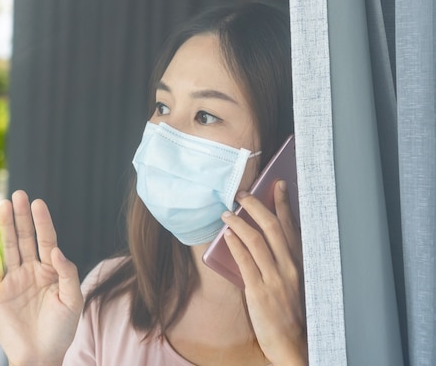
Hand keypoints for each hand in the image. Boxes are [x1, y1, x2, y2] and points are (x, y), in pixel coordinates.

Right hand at [0, 190, 82, 365]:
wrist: (40, 355)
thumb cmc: (61, 330)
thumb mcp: (73, 300)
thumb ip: (66, 273)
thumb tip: (55, 249)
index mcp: (51, 271)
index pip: (46, 240)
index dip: (42, 222)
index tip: (38, 203)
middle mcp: (32, 271)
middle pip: (26, 238)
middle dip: (22, 216)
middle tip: (19, 194)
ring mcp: (14, 279)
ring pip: (9, 246)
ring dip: (6, 225)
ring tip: (4, 204)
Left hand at [222, 180, 306, 365]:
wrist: (294, 343)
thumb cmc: (291, 311)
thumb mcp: (292, 280)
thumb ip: (281, 259)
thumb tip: (259, 236)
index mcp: (300, 262)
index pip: (291, 225)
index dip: (283, 203)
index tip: (277, 184)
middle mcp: (290, 266)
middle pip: (272, 226)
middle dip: (255, 205)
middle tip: (241, 194)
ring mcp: (275, 278)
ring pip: (256, 240)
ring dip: (239, 222)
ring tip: (227, 213)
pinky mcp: (259, 291)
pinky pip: (246, 262)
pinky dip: (236, 245)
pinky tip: (227, 235)